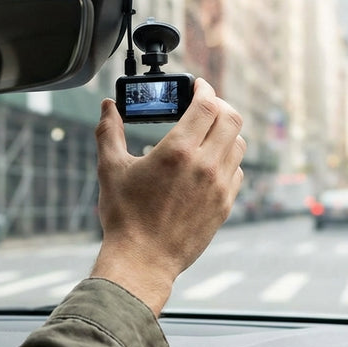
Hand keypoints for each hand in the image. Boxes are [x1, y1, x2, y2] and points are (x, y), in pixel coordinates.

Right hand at [90, 78, 244, 314]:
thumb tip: (108, 107)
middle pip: (231, 118)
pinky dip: (228, 159)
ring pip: (239, 144)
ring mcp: (219, 186)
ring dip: (226, 131)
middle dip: (220, 104)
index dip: (205, 88)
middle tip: (205, 104)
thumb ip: (109, 132)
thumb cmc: (125, 217)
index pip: (207, 104)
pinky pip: (237, 171)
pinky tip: (210, 163)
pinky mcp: (225, 205)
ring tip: (208, 132)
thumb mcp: (110, 169)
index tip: (198, 86)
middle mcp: (205, 165)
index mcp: (178, 151)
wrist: (143, 260)